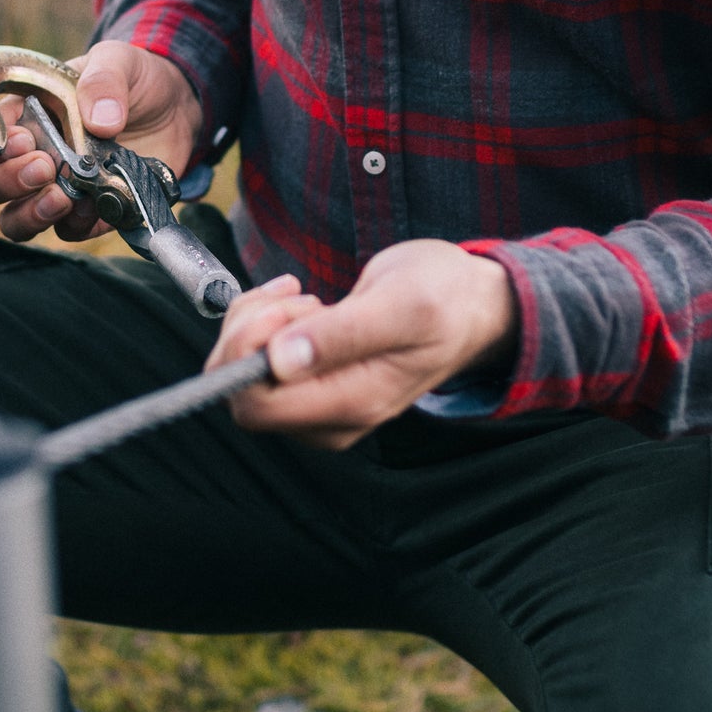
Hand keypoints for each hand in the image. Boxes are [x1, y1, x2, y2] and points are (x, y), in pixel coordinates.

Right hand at [0, 42, 202, 243]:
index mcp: (20, 116)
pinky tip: (96, 206)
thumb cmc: (135, 79)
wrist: (178, 107)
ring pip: (13, 220)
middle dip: (2, 181)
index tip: (20, 138)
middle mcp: (27, 157)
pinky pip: (66, 233)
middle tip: (44, 165)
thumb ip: (104, 79)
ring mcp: (54, 189)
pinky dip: (76, 225)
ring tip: (62, 196)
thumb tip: (99, 122)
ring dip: (29, 214)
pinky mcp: (87, 213)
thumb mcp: (120, 61)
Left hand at [205, 240, 517, 448]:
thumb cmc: (444, 299)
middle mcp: (329, 417)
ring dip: (257, 323)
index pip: (257, 406)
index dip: (248, 353)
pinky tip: (298, 300)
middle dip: (249, 334)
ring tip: (301, 295)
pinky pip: (258, 363)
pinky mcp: (313, 383)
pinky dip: (264, 322)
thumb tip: (279, 360)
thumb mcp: (401, 303)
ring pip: (243, 375)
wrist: (470, 305)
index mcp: (352, 404)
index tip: (282, 306)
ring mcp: (320, 403)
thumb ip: (342, 334)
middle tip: (292, 296)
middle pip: (241, 394)